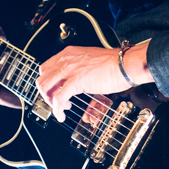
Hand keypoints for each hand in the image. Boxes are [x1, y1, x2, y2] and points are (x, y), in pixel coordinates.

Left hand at [36, 43, 152, 121]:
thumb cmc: (115, 63)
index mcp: (70, 53)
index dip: (48, 82)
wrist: (125, 64)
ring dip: (49, 101)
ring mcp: (70, 70)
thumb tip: (78, 79)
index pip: (46, 67)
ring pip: (45, 87)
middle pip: (42, 78)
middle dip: (46, 93)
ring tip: (60, 108)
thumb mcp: (91, 61)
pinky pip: (58, 99)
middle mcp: (66, 60)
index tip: (53, 90)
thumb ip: (80, 67)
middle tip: (55, 101)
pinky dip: (56, 110)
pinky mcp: (75, 82)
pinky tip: (61, 115)